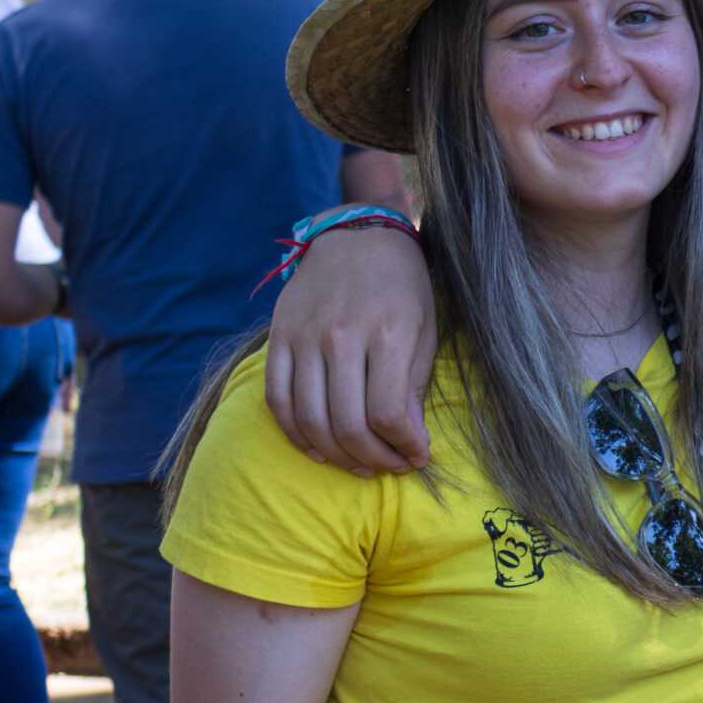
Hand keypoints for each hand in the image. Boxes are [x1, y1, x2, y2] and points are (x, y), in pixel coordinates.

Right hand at [264, 217, 435, 473]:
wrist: (357, 235)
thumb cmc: (402, 286)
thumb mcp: (424, 329)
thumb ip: (413, 387)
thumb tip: (410, 443)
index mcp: (387, 334)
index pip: (387, 415)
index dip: (402, 448)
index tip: (416, 458)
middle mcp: (341, 337)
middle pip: (347, 425)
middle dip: (372, 460)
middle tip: (388, 466)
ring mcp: (304, 338)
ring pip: (309, 420)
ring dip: (335, 456)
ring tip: (358, 463)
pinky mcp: (279, 338)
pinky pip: (277, 400)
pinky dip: (295, 433)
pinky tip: (317, 448)